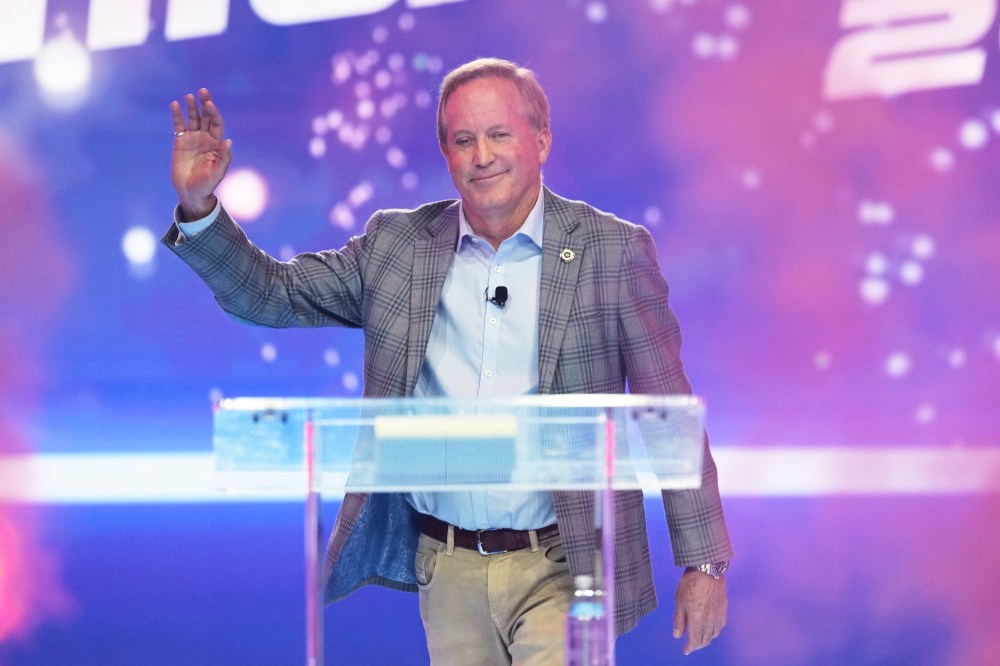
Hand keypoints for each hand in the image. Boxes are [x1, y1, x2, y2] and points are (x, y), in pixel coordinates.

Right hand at [170, 88, 231, 219]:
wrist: (191, 192)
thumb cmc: (207, 184)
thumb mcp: (218, 172)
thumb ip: (224, 157)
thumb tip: (229, 141)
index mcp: (217, 144)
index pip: (216, 123)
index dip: (214, 113)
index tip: (209, 104)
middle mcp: (205, 138)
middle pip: (206, 117)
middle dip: (205, 104)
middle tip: (202, 91)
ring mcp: (192, 139)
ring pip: (193, 119)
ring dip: (192, 107)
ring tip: (189, 96)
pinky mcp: (180, 142)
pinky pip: (179, 126)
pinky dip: (177, 115)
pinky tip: (175, 104)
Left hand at [673, 568, 726, 654]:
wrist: (708, 568)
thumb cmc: (690, 583)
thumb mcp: (679, 600)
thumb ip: (679, 619)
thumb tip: (678, 635)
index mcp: (697, 618)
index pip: (695, 640)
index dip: (690, 647)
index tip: (686, 650)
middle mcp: (710, 619)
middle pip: (706, 639)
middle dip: (698, 644)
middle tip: (692, 645)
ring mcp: (719, 614)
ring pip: (715, 633)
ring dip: (707, 638)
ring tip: (701, 638)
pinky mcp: (724, 607)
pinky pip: (721, 625)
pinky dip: (716, 630)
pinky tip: (712, 628)